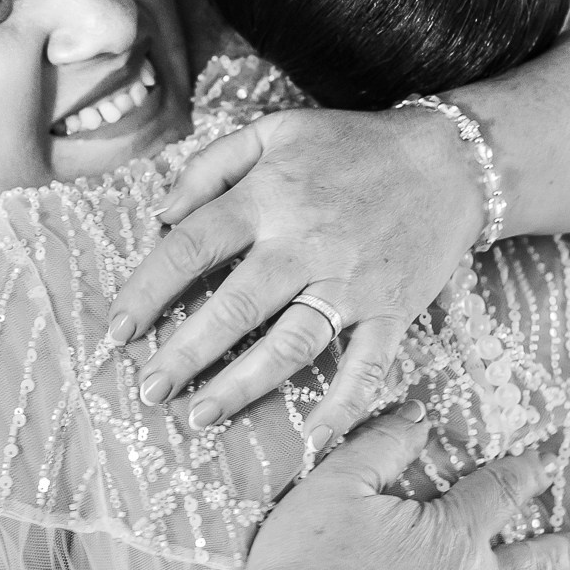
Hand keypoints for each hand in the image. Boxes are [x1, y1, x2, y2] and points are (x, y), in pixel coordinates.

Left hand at [109, 106, 482, 447]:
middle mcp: (306, 243)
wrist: (450, 159)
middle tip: (149, 391)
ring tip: (200, 416)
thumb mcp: (275, 131)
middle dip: (184, 353)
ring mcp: (352, 281)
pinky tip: (314, 438)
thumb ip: (212, 165)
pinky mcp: (393, 309)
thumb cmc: (350, 146)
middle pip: (233, 306)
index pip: (192, 245)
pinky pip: (368, 365)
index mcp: (270, 197)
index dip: (147, 289)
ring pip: (290, 343)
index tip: (119, 329)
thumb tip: (161, 213)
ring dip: (242, 386)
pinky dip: (344, 404)